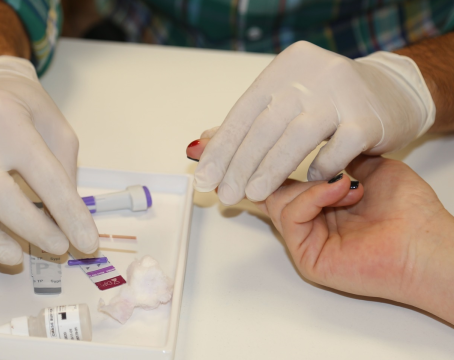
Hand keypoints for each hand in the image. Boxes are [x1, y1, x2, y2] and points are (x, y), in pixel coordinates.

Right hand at [0, 56, 98, 266]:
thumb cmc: (26, 110)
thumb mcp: (57, 128)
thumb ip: (64, 171)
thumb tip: (69, 224)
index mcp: (11, 120)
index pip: (45, 175)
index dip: (69, 214)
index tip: (86, 243)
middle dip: (31, 228)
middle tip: (57, 248)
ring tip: (13, 257)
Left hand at [192, 41, 434, 202]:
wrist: (394, 92)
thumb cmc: (329, 102)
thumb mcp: (285, 103)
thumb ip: (246, 125)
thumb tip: (200, 148)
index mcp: (286, 68)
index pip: (244, 111)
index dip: (222, 147)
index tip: (205, 176)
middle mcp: (313, 74)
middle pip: (266, 124)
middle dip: (240, 164)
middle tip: (224, 193)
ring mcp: (344, 93)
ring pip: (297, 136)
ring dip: (271, 170)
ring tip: (252, 195)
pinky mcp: (369, 117)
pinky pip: (338, 149)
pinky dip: (320, 169)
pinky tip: (307, 184)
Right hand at [258, 156, 453, 322]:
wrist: (427, 241)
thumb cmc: (411, 210)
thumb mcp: (372, 168)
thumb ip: (342, 157)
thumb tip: (322, 141)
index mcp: (323, 209)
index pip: (284, 185)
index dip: (283, 165)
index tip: (288, 142)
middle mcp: (312, 227)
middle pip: (273, 192)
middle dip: (296, 172)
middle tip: (331, 169)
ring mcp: (308, 243)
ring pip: (278, 202)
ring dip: (311, 185)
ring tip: (347, 185)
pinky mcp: (308, 258)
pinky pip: (290, 218)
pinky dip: (311, 197)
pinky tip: (339, 189)